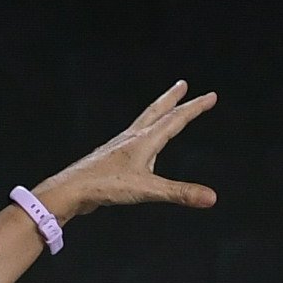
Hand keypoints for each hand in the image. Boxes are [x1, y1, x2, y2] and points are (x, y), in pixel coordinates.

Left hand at [48, 82, 220, 216]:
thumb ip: (179, 193)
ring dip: (158, 111)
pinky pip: (134, 136)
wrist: (71, 189)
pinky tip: (142, 141)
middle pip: (156, 111)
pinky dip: (145, 130)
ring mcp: (120, 145)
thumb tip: (211, 197)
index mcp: (144, 140)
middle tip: (182, 85)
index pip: (176, 119)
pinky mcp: (112, 156)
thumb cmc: (105, 185)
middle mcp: (132, 137)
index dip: (195, 107)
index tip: (211, 96)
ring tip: (165, 107)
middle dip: (172, 98)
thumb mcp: (147, 190)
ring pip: (144, 121)